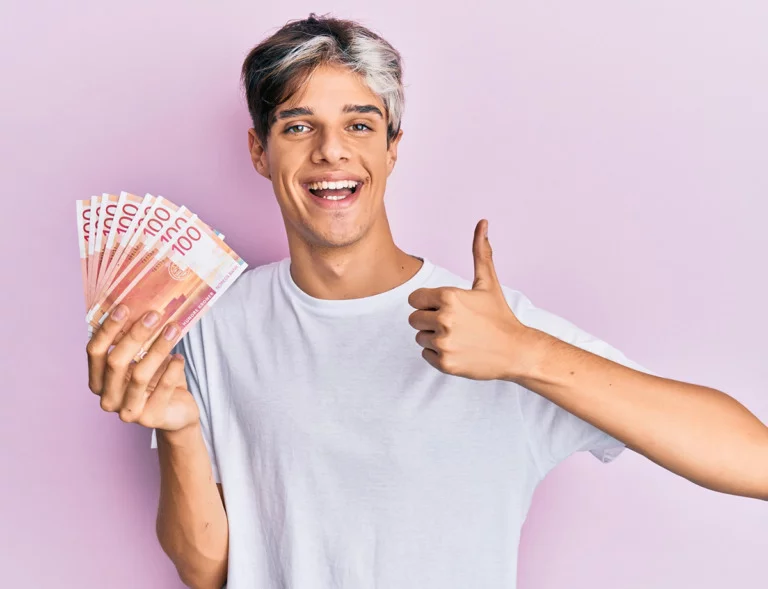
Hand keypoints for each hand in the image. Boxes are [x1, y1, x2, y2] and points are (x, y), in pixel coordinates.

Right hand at [86, 305, 199, 431]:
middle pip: (116, 361)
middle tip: (154, 315)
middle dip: (135, 335)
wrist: (177, 411)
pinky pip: (163, 387)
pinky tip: (180, 357)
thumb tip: (142, 305)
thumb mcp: (142, 359)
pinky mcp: (151, 418)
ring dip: (158, 348)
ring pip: (139, 374)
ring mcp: (127, 411)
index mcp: (98, 381)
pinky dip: (173, 369)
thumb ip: (135, 341)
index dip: (107, 329)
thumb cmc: (156, 379)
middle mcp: (108, 398)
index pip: (95, 352)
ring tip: (173, 329)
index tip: (124, 307)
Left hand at [407, 219, 534, 380]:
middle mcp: (443, 319)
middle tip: (456, 324)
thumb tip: (482, 222)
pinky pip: (426, 355)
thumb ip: (480, 253)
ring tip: (459, 337)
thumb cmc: (499, 315)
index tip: (448, 308)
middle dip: (430, 320)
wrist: (516, 351)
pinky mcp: (444, 363)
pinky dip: (439, 354)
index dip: (428, 303)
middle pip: (414, 318)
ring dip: (434, 338)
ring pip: (420, 337)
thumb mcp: (488, 283)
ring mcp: (444, 342)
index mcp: (448, 297)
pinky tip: (460, 350)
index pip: (414, 299)